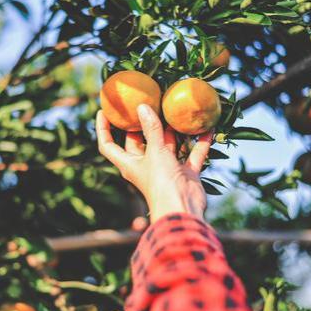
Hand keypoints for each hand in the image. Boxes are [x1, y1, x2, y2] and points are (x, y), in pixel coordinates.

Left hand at [96, 104, 211, 222]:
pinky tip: (207, 128)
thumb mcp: (155, 152)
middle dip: (143, 124)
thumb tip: (142, 107)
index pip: (108, 145)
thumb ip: (151, 129)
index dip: (103, 128)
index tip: (103, 111)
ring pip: (168, 145)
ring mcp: (166, 169)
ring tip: (177, 109)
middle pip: (140, 141)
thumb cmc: (161, 182)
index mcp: (129, 162)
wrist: (182, 209)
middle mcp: (145, 165)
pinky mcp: (185, 173)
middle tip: (147, 101)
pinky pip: (192, 154)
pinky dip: (199, 143)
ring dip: (174, 131)